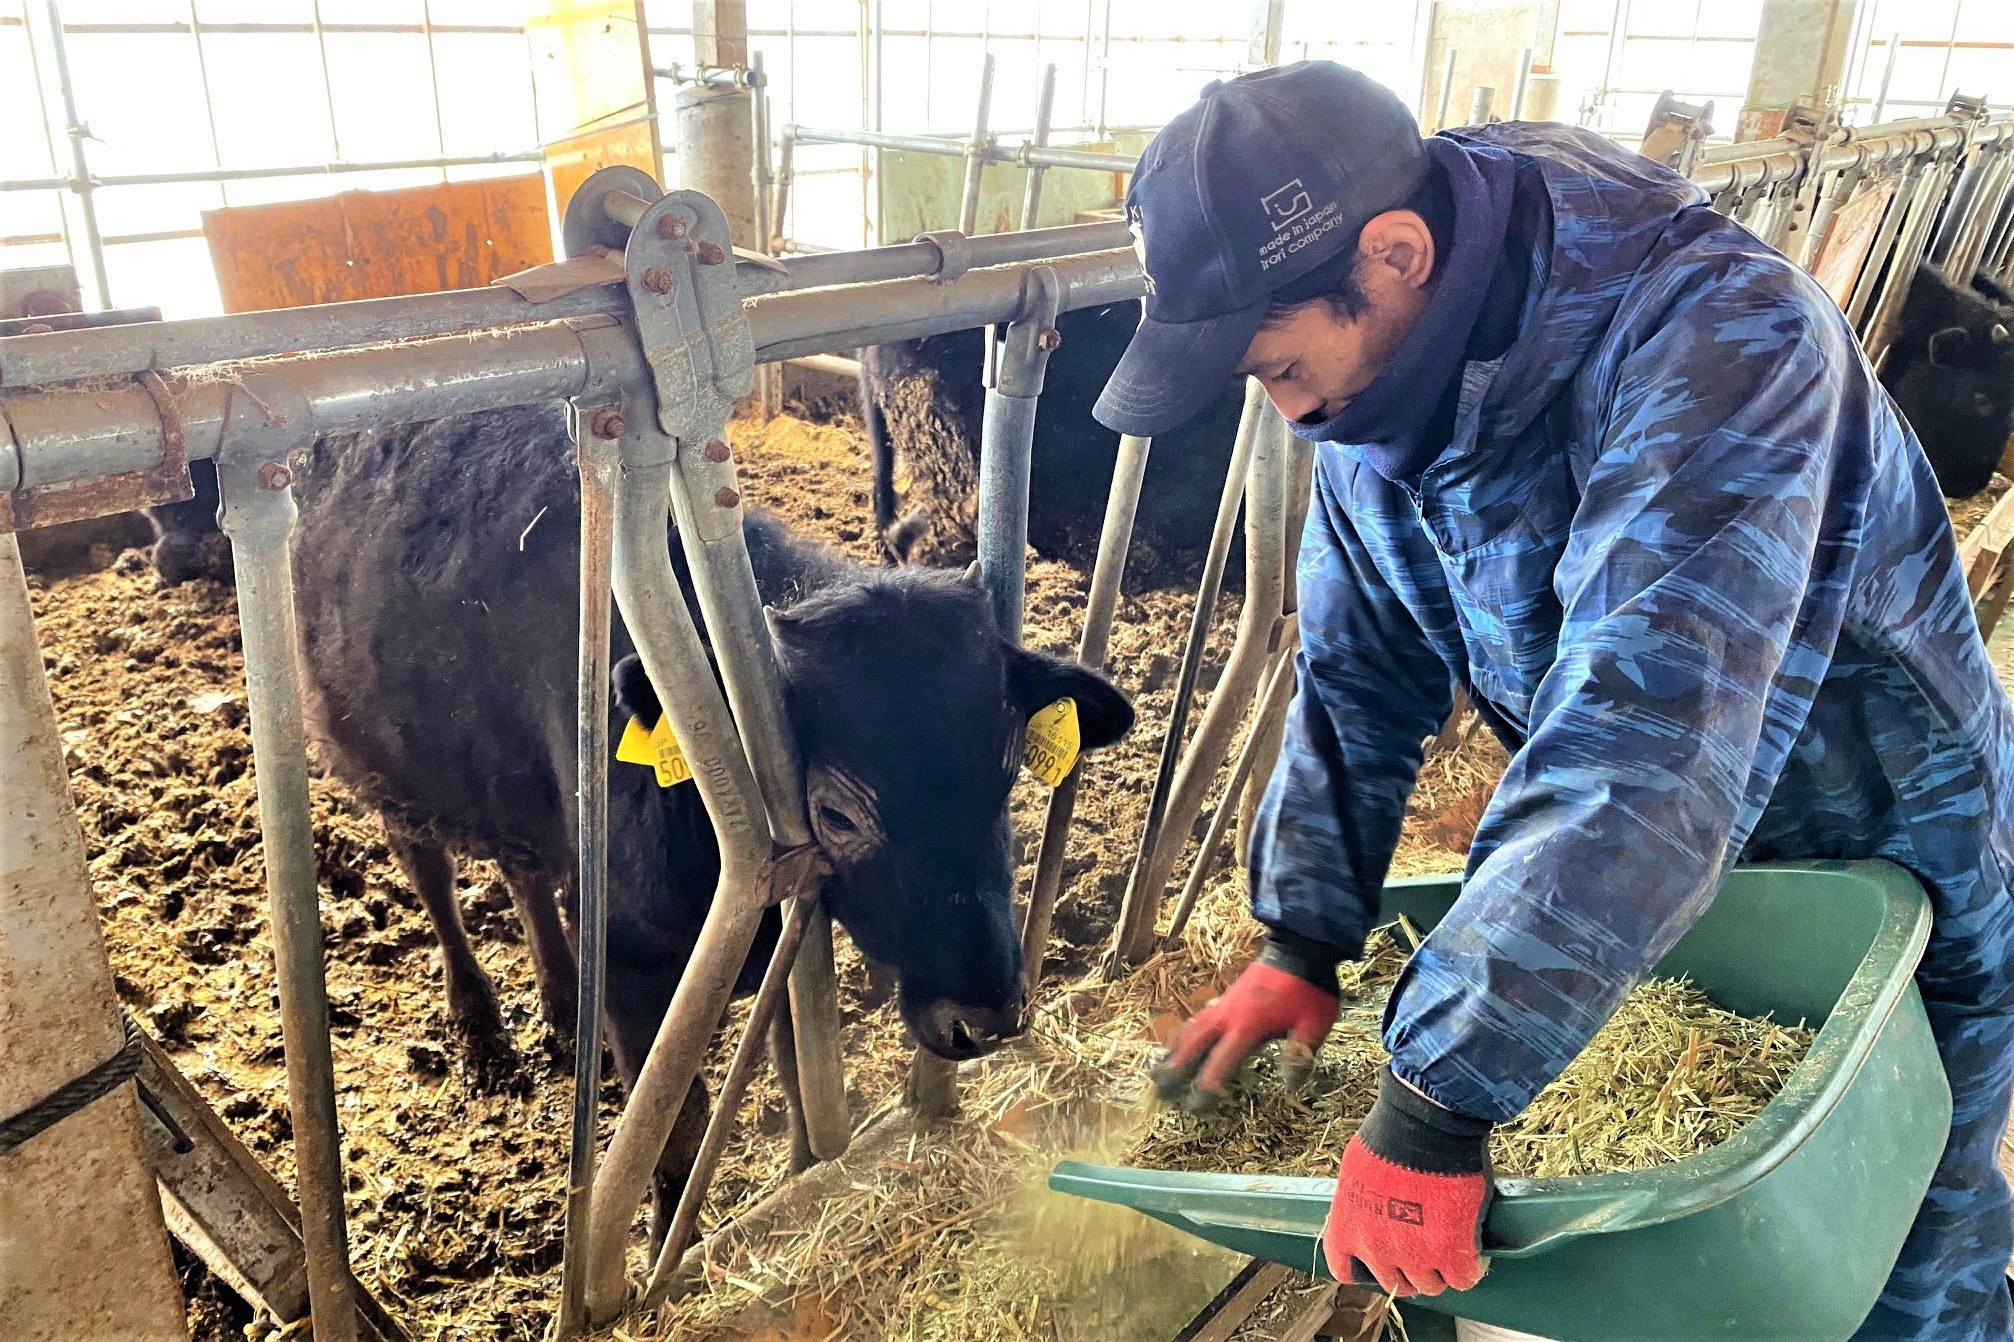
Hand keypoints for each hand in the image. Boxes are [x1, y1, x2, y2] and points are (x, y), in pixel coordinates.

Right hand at [1151, 954, 1337, 1111]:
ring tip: (1157, 1070)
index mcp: (1248, 1025)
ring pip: (1192, 1030)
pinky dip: (1185, 1033)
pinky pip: (1198, 1018)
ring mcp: (1224, 1004)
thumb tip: (1289, 1086)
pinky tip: (1181, 1041)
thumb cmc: (1308, 989)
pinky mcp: (1226, 997)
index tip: (1195, 1107)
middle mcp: (1228, 1015)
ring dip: (1174, 1051)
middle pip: (1194, 1044)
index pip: (1221, 1061)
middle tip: (1159, 1091)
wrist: (1300, 947)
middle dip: (1176, 1069)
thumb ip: (1300, 1054)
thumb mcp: (1314, 1024)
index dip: (1207, 1086)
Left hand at [1322, 1066, 1492, 1296]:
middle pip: (1396, 1282)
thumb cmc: (1391, 1135)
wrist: (1425, 1126)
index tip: (1381, 1257)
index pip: (1346, 1269)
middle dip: (1410, 1268)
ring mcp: (1414, 1256)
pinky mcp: (1452, 1253)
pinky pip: (1463, 1279)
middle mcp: (1375, 1250)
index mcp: (1347, 1228)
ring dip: (1440, 1269)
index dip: (1366, 1267)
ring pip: (1430, 1285)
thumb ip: (1363, 1203)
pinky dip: (1470, 1267)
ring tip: (1450, 1245)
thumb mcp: (1358, 1173)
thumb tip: (1375, 1210)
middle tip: (1424, 1248)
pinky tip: (1472, 1248)